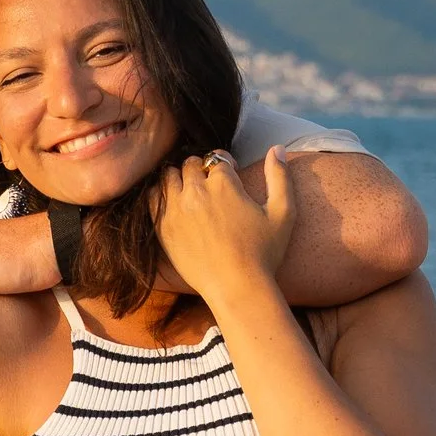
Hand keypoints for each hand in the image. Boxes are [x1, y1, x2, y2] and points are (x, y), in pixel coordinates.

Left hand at [152, 146, 295, 303]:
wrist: (237, 287)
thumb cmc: (264, 254)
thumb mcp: (283, 213)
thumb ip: (280, 177)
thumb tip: (277, 148)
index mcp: (224, 183)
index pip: (217, 158)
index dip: (225, 165)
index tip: (230, 175)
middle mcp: (196, 191)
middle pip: (191, 164)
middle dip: (202, 169)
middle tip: (210, 185)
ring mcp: (176, 209)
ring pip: (169, 176)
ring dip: (179, 178)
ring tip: (190, 192)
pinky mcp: (163, 227)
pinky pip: (152, 198)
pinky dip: (160, 195)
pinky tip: (173, 205)